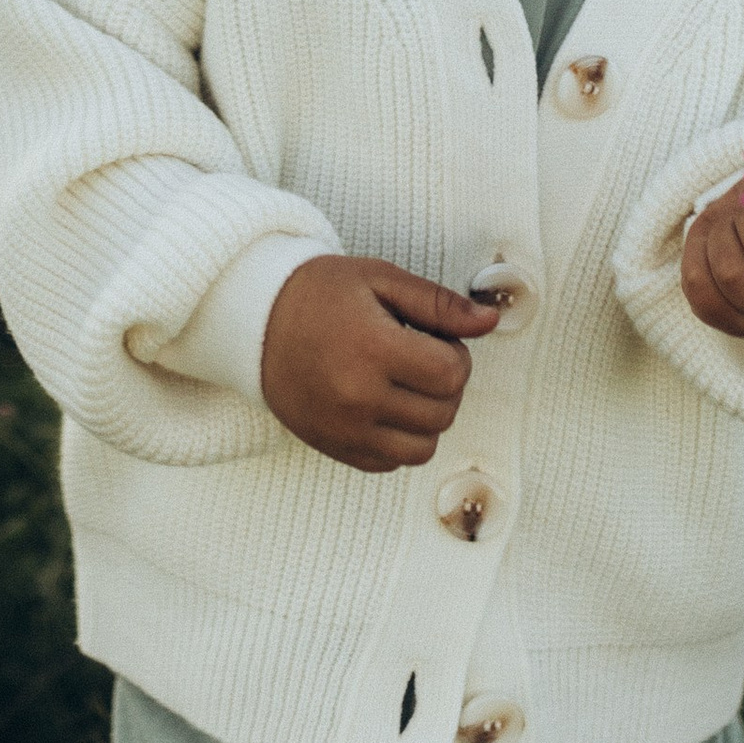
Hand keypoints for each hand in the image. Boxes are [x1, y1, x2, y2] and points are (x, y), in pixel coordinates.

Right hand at [259, 255, 498, 472]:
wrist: (254, 320)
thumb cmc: (318, 293)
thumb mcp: (379, 280)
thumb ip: (438, 303)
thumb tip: (489, 320)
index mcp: (373, 349)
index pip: (452, 373)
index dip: (454, 350)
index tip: (430, 336)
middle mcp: (359, 398)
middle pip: (444, 411)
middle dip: (444, 383)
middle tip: (416, 354)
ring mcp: (345, 430)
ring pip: (424, 446)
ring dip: (426, 416)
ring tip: (402, 382)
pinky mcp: (335, 448)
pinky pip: (391, 462)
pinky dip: (398, 438)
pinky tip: (381, 404)